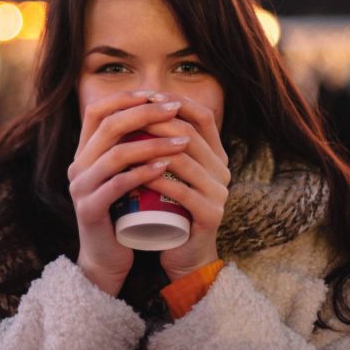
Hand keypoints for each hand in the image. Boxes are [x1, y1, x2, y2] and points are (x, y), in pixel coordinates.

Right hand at [68, 91, 191, 294]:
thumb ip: (130, 147)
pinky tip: (165, 167)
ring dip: (152, 143)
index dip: (125, 98)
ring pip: (116, 154)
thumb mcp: (123, 174)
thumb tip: (159, 111)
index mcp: (84, 152)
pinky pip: (117, 184)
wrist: (107, 256)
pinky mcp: (90, 209)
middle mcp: (78, 165)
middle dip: (145, 114)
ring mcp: (81, 187)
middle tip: (175, 110)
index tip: (156, 94)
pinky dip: (143, 173)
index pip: (97, 111)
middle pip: (109, 126)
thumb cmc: (122, 211)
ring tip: (182, 141)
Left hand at [140, 94, 229, 281]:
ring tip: (127, 142)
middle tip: (129, 117)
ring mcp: (219, 193)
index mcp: (217, 155)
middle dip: (158, 122)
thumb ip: (167, 143)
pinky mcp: (210, 215)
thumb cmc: (172, 207)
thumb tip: (141, 105)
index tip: (148, 95)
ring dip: (154, 149)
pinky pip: (183, 192)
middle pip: (190, 135)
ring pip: (185, 162)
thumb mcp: (174, 172)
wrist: (185, 253)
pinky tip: (138, 174)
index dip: (177, 102)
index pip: (203, 117)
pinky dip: (159, 180)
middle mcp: (223, 170)